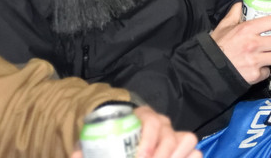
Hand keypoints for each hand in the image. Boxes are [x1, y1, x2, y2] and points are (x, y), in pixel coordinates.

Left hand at [70, 106, 200, 157]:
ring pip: (188, 140)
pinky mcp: (183, 149)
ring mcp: (175, 135)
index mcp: (143, 117)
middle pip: (171, 135)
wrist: (123, 142)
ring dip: (177, 156)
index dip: (148, 142)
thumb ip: (84, 151)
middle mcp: (163, 124)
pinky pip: (196, 152)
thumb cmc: (111, 141)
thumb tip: (75, 154)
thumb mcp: (97, 144)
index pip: (152, 122)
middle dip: (163, 155)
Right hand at [208, 2, 270, 84]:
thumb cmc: (216, 47)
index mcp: (248, 29)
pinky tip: (259, 67)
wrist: (207, 70)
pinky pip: (268, 72)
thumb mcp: (224, 27)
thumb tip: (242, 4)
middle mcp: (254, 44)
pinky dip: (266, 70)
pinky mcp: (255, 75)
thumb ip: (234, 14)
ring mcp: (255, 61)